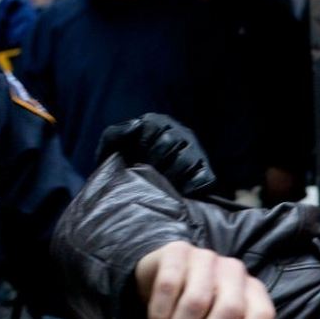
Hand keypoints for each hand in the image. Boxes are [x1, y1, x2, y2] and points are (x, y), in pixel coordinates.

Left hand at [99, 115, 215, 195]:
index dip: (142, 146)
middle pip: (169, 142)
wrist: (139, 195)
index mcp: (159, 123)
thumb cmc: (125, 168)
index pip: (153, 126)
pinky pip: (202, 178)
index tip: (135, 161)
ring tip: (160, 187)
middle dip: (153, 162)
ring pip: (185, 161)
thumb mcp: (112, 149)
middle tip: (146, 176)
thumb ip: (115, 133)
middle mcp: (182, 133)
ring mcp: (197, 152)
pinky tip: (177, 194)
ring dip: (169, 177)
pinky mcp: (207, 172)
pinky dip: (189, 189)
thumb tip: (136, 124)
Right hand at [134, 241, 274, 318]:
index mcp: (254, 293)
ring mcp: (208, 257)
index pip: (261, 317)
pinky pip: (169, 284)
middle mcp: (236, 271)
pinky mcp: (178, 251)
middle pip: (229, 310)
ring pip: (197, 300)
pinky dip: (161, 314)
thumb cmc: (200, 318)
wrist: (164, 279)